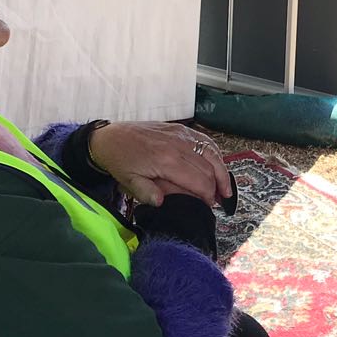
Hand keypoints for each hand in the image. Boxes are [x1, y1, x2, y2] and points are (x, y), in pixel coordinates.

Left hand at [88, 122, 232, 207]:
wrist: (111, 138)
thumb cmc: (121, 161)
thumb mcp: (129, 182)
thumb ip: (147, 193)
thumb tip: (163, 203)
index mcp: (167, 161)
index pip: (199, 180)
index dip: (208, 196)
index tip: (209, 206)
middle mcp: (178, 145)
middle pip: (209, 168)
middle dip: (218, 186)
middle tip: (219, 201)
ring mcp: (181, 135)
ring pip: (211, 152)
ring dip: (222, 170)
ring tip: (225, 187)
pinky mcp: (180, 129)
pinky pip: (204, 140)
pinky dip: (215, 153)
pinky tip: (217, 165)